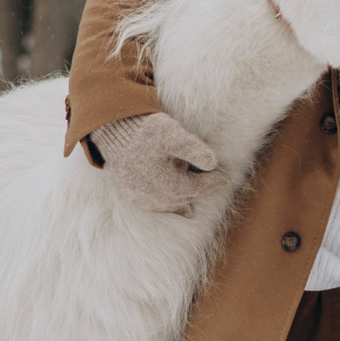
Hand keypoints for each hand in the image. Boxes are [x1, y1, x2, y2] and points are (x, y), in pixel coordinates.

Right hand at [90, 112, 220, 215]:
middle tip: (209, 181)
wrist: (114, 135)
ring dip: (182, 201)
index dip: (216, 180)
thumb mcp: (174, 135)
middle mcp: (160, 200)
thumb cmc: (146, 133)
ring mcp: (145, 202)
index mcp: (175, 187)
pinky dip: (164, 204)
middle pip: (188, 197)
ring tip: (191, 206)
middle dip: (199, 189)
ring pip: (172, 206)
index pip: (204, 186)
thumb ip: (195, 149)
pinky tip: (167, 204)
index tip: (225, 176)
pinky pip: (155, 206)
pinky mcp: (133, 198)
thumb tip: (214, 163)